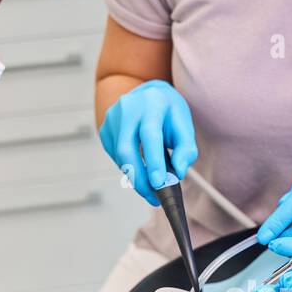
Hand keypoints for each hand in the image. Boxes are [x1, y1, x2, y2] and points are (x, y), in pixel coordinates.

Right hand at [99, 79, 197, 204]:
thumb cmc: (168, 112)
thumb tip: (178, 171)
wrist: (147, 94)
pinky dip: (129, 168)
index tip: (158, 183)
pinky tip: (140, 170)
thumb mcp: (185, 125)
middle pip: (127, 149)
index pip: (149, 135)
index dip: (152, 160)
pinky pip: (116, 156)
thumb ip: (186, 149)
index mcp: (151, 103)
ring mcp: (112, 119)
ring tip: (151, 188)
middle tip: (154, 197)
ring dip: (135, 177)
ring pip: (120, 156)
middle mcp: (127, 108)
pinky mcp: (105, 130)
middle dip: (140, 179)